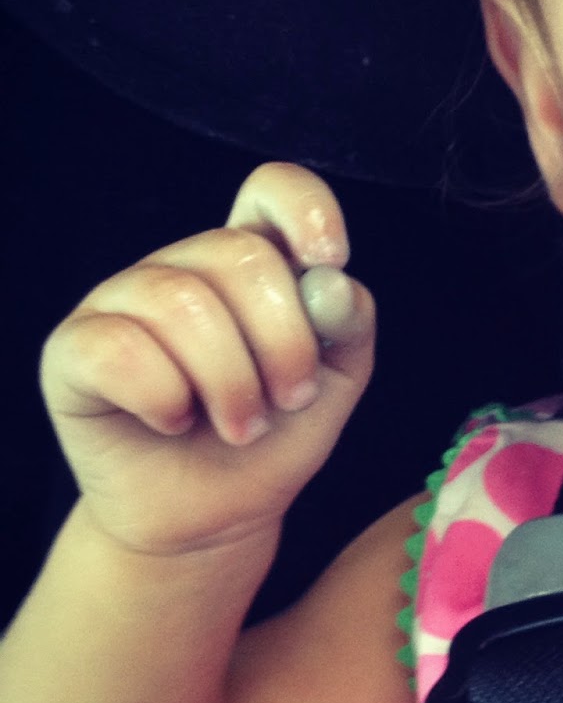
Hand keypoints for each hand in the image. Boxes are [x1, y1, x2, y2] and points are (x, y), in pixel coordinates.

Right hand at [39, 162, 374, 556]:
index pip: (272, 186)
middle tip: (289, 399)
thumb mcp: (338, 379)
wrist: (215, 516)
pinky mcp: (74, 350)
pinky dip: (164, 398)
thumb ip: (347, 323)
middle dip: (283, 341)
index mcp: (254, 256)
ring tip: (244, 426)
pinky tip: (175, 423)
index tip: (330, 259)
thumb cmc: (275, 435)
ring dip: (230, 382)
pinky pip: (118, 350)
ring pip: (181, 302)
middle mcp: (185, 265)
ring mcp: (122, 301)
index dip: (306, 209)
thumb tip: (328, 280)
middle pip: (239, 254)